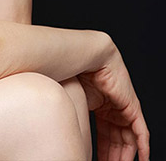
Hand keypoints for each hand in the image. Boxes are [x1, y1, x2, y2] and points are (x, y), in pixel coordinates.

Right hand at [78, 43, 149, 160]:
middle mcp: (114, 109)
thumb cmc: (76, 74)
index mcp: (101, 108)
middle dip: (113, 157)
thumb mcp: (76, 101)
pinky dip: (142, 147)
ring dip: (125, 156)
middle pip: (116, 141)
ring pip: (128, 140)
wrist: (88, 58)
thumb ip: (76, 116)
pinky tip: (142, 159)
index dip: (101, 152)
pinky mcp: (133, 107)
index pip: (104, 136)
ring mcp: (125, 108)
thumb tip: (65, 132)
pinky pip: (141, 132)